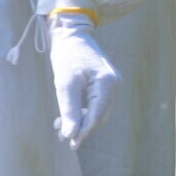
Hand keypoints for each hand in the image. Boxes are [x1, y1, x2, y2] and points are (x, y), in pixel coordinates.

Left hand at [48, 10, 116, 148]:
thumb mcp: (64, 82)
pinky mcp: (103, 82)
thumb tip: (69, 134)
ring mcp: (110, 83)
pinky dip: (83, 111)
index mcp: (107, 83)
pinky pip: (95, 103)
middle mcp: (114, 84)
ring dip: (81, 121)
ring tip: (61, 128)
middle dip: (82, 128)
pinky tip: (68, 116)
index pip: (97, 115)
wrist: (70, 32)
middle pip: (100, 115)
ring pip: (98, 111)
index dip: (84, 131)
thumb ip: (68, 108)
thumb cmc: (66, 53)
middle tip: (63, 138)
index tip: (71, 143)